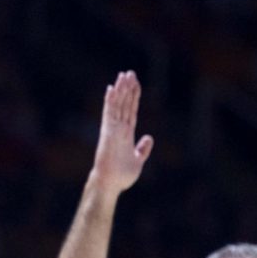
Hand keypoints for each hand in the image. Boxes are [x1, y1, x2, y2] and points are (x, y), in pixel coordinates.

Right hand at [91, 71, 154, 193]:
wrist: (111, 184)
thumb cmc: (122, 175)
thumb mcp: (138, 160)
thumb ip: (143, 149)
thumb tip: (149, 138)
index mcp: (126, 134)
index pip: (131, 111)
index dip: (133, 98)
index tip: (135, 84)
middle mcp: (119, 129)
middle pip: (124, 104)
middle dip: (127, 89)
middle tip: (129, 73)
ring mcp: (112, 130)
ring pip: (117, 106)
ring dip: (120, 91)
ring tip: (122, 76)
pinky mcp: (108, 133)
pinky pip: (109, 114)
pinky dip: (110, 102)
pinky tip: (111, 89)